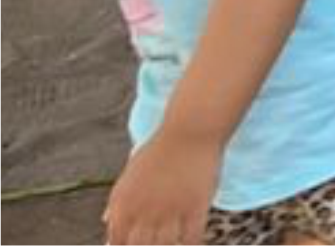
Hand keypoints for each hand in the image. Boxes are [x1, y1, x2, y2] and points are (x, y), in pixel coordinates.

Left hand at [103, 131, 221, 245]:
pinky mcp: (195, 208)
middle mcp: (143, 212)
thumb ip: (117, 202)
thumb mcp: (129, 176)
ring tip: (173, 240)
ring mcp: (169, 212)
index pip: (116, 242)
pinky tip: (190, 240)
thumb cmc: (159, 151)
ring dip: (168, 245)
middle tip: (155, 241)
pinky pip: (191, 238)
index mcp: (123, 205)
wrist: (189, 132)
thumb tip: (106, 220)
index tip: (133, 243)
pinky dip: (190, 243)